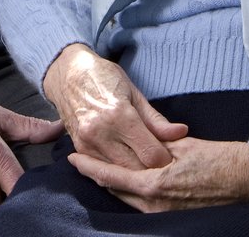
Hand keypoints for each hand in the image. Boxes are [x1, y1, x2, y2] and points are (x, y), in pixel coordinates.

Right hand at [43, 44, 186, 170]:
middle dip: (152, 169)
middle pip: (137, 170)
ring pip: (120, 175)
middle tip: (160, 160)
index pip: (151, 155)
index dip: (166, 159)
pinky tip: (126, 161)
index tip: (171, 155)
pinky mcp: (80, 150)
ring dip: (135, 172)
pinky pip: (104, 171)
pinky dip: (118, 169)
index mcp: (119, 116)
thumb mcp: (133, 92)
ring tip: (143, 160)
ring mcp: (87, 144)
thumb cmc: (103, 77)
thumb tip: (181, 133)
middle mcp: (101, 133)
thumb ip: (156, 119)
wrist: (66, 73)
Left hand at [67, 137, 248, 212]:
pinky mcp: (178, 217)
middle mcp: (158, 205)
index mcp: (156, 185)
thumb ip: (158, 147)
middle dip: (98, 176)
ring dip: (115, 185)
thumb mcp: (187, 146)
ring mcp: (168, 214)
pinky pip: (146, 205)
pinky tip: (129, 183)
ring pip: (129, 200)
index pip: (112, 176)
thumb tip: (138, 143)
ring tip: (100, 169)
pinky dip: (133, 193)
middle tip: (81, 161)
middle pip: (117, 191)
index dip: (90, 167)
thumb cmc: (227, 160)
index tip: (74, 158)